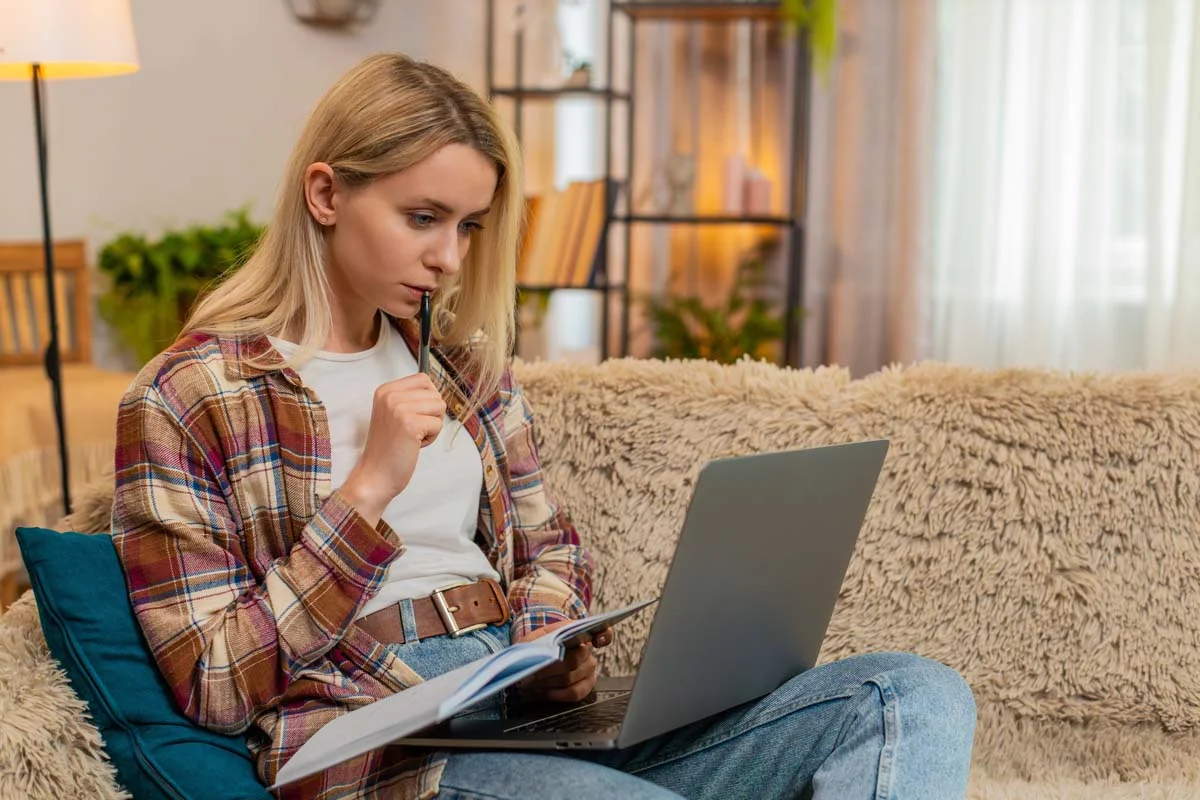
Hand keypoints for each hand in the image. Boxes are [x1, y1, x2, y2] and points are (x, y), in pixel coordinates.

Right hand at [340, 373, 444, 524]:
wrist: (375, 476)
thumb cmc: (389, 448)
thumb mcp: (394, 414)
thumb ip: (411, 399)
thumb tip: (437, 390)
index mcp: (385, 390)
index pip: (423, 379)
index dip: (427, 400)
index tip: (411, 418)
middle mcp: (390, 395)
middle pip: (434, 393)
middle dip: (431, 414)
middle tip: (411, 431)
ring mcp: (398, 408)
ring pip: (440, 407)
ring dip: (432, 426)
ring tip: (412, 437)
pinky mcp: (410, 424)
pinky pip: (439, 424)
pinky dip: (431, 438)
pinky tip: (413, 445)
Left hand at [517, 622, 613, 703]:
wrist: (535, 656)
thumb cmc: (538, 645)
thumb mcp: (537, 636)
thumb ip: (542, 640)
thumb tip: (540, 653)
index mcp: (578, 632)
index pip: (602, 632)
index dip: (603, 636)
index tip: (595, 641)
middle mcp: (588, 650)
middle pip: (573, 660)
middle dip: (549, 667)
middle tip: (532, 671)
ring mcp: (589, 668)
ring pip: (570, 677)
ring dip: (548, 682)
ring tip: (530, 682)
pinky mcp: (586, 685)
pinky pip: (575, 693)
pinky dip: (556, 694)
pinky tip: (543, 692)